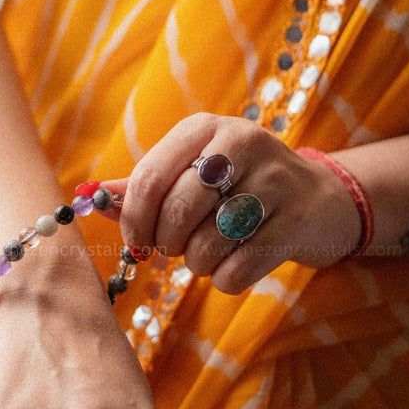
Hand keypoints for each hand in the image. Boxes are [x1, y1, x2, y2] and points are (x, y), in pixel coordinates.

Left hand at [101, 113, 360, 293]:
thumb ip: (142, 185)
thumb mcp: (191, 172)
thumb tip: (90, 197)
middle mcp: (241, 143)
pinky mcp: (296, 223)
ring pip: (207, 244)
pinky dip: (226, 280)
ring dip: (197, 263)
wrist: (319, 200)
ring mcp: (274, 181)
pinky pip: (238, 269)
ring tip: (207, 253)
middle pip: (177, 211)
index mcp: (203, 128)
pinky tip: (235, 265)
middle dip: (166, 244)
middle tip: (174, 248)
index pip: (148, 178)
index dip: (132, 220)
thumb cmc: (237, 188)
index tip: (136, 242)